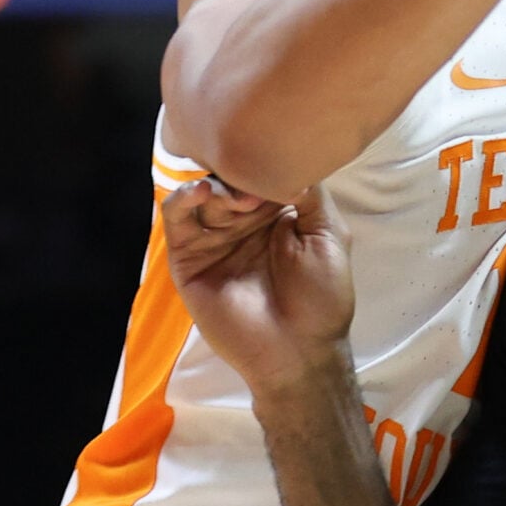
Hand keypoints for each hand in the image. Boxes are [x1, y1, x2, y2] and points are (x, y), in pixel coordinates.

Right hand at [162, 177, 353, 400]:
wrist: (297, 350)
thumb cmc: (321, 297)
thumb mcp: (328, 235)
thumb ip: (311, 193)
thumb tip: (293, 154)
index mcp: (276, 214)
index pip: (260, 172)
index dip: (263, 161)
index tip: (271, 156)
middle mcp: (242, 222)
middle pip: (228, 179)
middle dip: (236, 173)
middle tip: (250, 181)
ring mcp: (214, 240)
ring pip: (203, 195)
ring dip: (215, 185)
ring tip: (231, 194)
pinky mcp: (188, 260)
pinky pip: (177, 221)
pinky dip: (183, 199)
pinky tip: (200, 191)